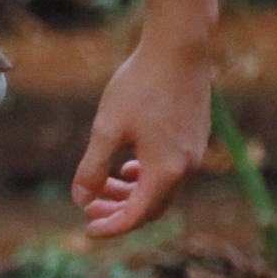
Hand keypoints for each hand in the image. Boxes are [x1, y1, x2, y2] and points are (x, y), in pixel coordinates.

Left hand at [73, 29, 213, 237]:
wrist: (179, 47)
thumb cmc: (140, 85)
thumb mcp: (106, 129)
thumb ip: (92, 168)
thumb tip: (80, 200)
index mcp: (166, 171)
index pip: (137, 215)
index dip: (110, 227)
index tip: (86, 230)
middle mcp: (187, 167)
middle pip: (151, 207)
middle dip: (119, 211)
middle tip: (89, 209)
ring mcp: (195, 152)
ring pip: (161, 187)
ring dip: (131, 192)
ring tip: (102, 185)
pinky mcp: (196, 136)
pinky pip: (171, 170)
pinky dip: (147, 175)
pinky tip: (127, 165)